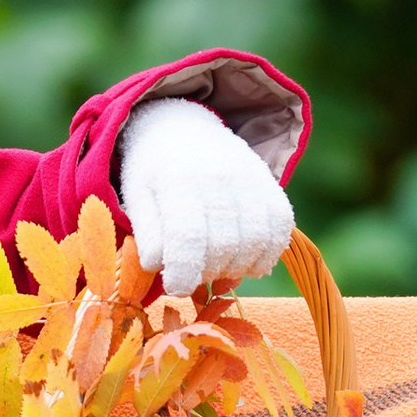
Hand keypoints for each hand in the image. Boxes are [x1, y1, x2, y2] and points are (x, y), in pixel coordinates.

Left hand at [116, 96, 295, 293]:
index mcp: (176, 179)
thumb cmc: (153, 173)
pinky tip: (246, 262)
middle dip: (208, 272)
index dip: (184, 271)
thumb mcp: (137, 198)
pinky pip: (280, 228)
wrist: (182, 129)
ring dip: (236, 268)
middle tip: (193, 272)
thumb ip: (148, 235)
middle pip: (224, 245)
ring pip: (255, 241)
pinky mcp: (270, 184)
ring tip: (216, 266)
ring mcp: (249, 178)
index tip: (176, 288)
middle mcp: (218, 176)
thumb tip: (160, 268)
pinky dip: (267, 254)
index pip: (188, 235)